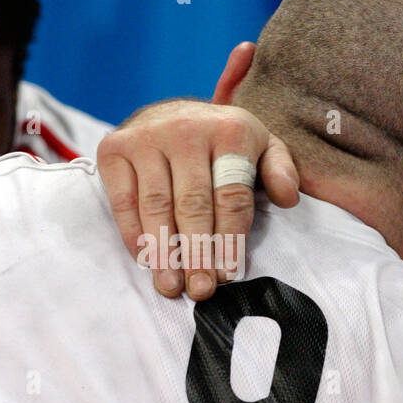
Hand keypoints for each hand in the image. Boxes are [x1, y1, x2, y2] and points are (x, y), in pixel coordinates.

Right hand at [97, 98, 300, 298]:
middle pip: (193, 204)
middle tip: (200, 290)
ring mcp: (146, 137)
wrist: (177, 113)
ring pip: (156, 205)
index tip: (228, 275)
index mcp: (229, 131)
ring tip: (170, 285)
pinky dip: (133, 233)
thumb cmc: (225, 143)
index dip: (230, 239)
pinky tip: (145, 259)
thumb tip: (288, 198)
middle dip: (197, 253)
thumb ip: (280, 171)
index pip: (231, 196)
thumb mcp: (264, 147)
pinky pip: (123, 199)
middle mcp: (185, 130)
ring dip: (163, 251)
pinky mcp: (114, 148)